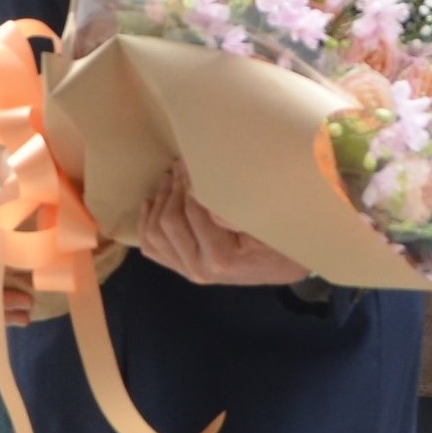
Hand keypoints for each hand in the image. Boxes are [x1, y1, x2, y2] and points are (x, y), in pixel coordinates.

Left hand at [133, 164, 308, 284]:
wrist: (284, 268)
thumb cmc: (281, 242)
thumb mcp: (268, 226)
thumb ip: (238, 214)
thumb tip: (206, 199)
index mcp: (220, 257)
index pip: (192, 212)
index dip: (188, 183)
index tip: (190, 161)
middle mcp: (199, 268)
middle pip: (168, 223)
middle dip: (171, 189)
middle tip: (179, 166)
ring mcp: (188, 271)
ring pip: (155, 235)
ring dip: (158, 202)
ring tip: (168, 179)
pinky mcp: (183, 269)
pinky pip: (153, 249)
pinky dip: (147, 224)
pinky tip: (149, 203)